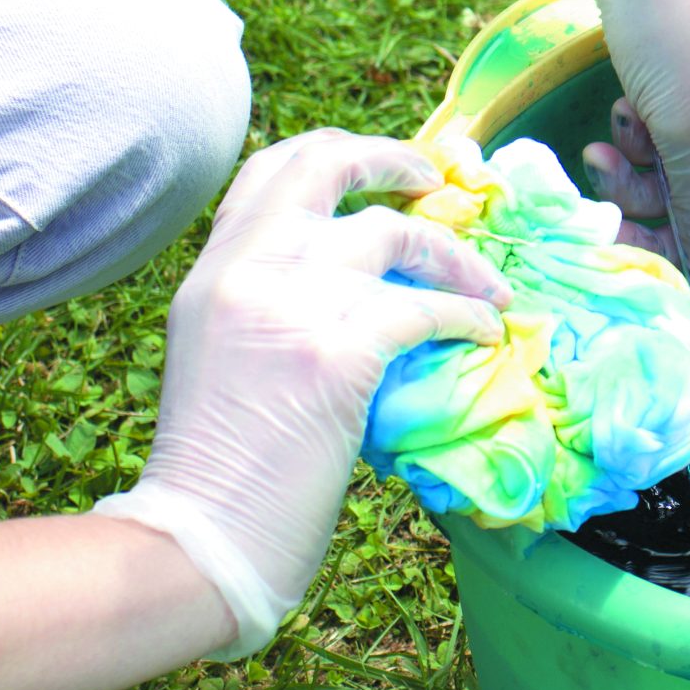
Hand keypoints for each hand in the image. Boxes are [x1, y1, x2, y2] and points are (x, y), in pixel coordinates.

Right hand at [93, 131, 511, 657]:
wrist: (201, 536)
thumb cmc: (215, 468)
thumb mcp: (217, 351)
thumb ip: (263, 299)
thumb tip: (349, 279)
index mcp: (213, 269)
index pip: (272, 169)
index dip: (337, 153)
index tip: (383, 169)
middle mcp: (247, 267)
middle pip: (329, 165)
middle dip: (395, 160)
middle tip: (437, 182)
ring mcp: (292, 302)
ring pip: (395, 234)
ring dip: (457, 258)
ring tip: (488, 287)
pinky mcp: (338, 350)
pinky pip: (425, 308)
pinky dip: (467, 316)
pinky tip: (485, 331)